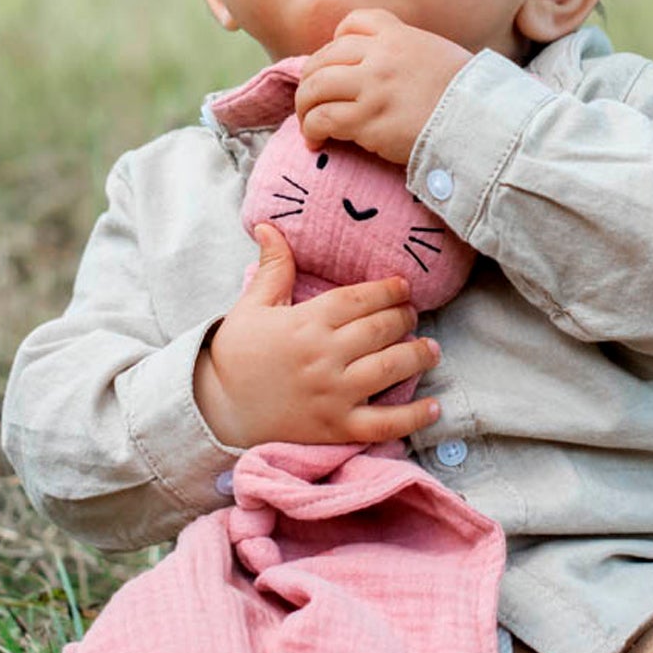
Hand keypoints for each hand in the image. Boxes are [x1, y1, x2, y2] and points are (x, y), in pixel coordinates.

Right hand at [193, 224, 442, 447]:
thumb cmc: (236, 356)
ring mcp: (334, 393)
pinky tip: (434, 407)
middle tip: (413, 315)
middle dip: (405, 318)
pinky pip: (385, 424)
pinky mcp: (337, 428)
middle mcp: (325, 355)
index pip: (359, 299)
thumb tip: (269, 225)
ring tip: (431, 349)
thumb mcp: (250, 306)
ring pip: (391, 368)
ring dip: (419, 355)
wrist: (217, 411)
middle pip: (381, 329)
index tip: (403, 287)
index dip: (387, 290)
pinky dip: (414, 417)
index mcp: (306, 322)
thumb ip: (272, 268)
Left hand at [297, 9, 471, 164]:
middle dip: (311, 81)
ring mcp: (372, 86)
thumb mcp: (440, 58)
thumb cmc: (467, 99)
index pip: (352, 24)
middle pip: (324, 57)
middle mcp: (381, 55)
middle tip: (313, 103)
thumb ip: (410, 55)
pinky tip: (315, 142)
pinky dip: (311, 130)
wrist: (480, 125)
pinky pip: (321, 118)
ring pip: (315, 87)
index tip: (336, 66)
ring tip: (309, 124)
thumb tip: (390, 71)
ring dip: (305, 106)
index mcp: (399, 36)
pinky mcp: (366, 119)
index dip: (336, 44)